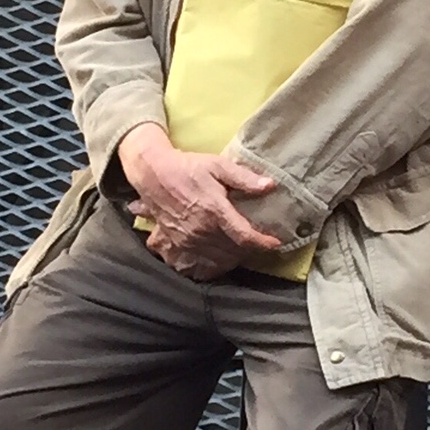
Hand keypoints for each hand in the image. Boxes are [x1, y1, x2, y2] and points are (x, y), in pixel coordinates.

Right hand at [118, 123, 281, 279]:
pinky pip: (199, 263)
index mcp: (215, 211)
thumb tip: (270, 185)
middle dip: (250, 249)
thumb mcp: (218, 165)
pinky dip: (214, 264)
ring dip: (235, 258)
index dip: (263, 243)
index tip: (275, 244)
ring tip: (244, 249)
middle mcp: (201, 230)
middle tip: (260, 242)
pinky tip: (221, 257)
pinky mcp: (177, 244)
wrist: (154, 174)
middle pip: (234, 251)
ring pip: (219, 259)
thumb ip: (244, 178)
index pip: (244, 236)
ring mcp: (188, 240)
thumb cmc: (188, 167)